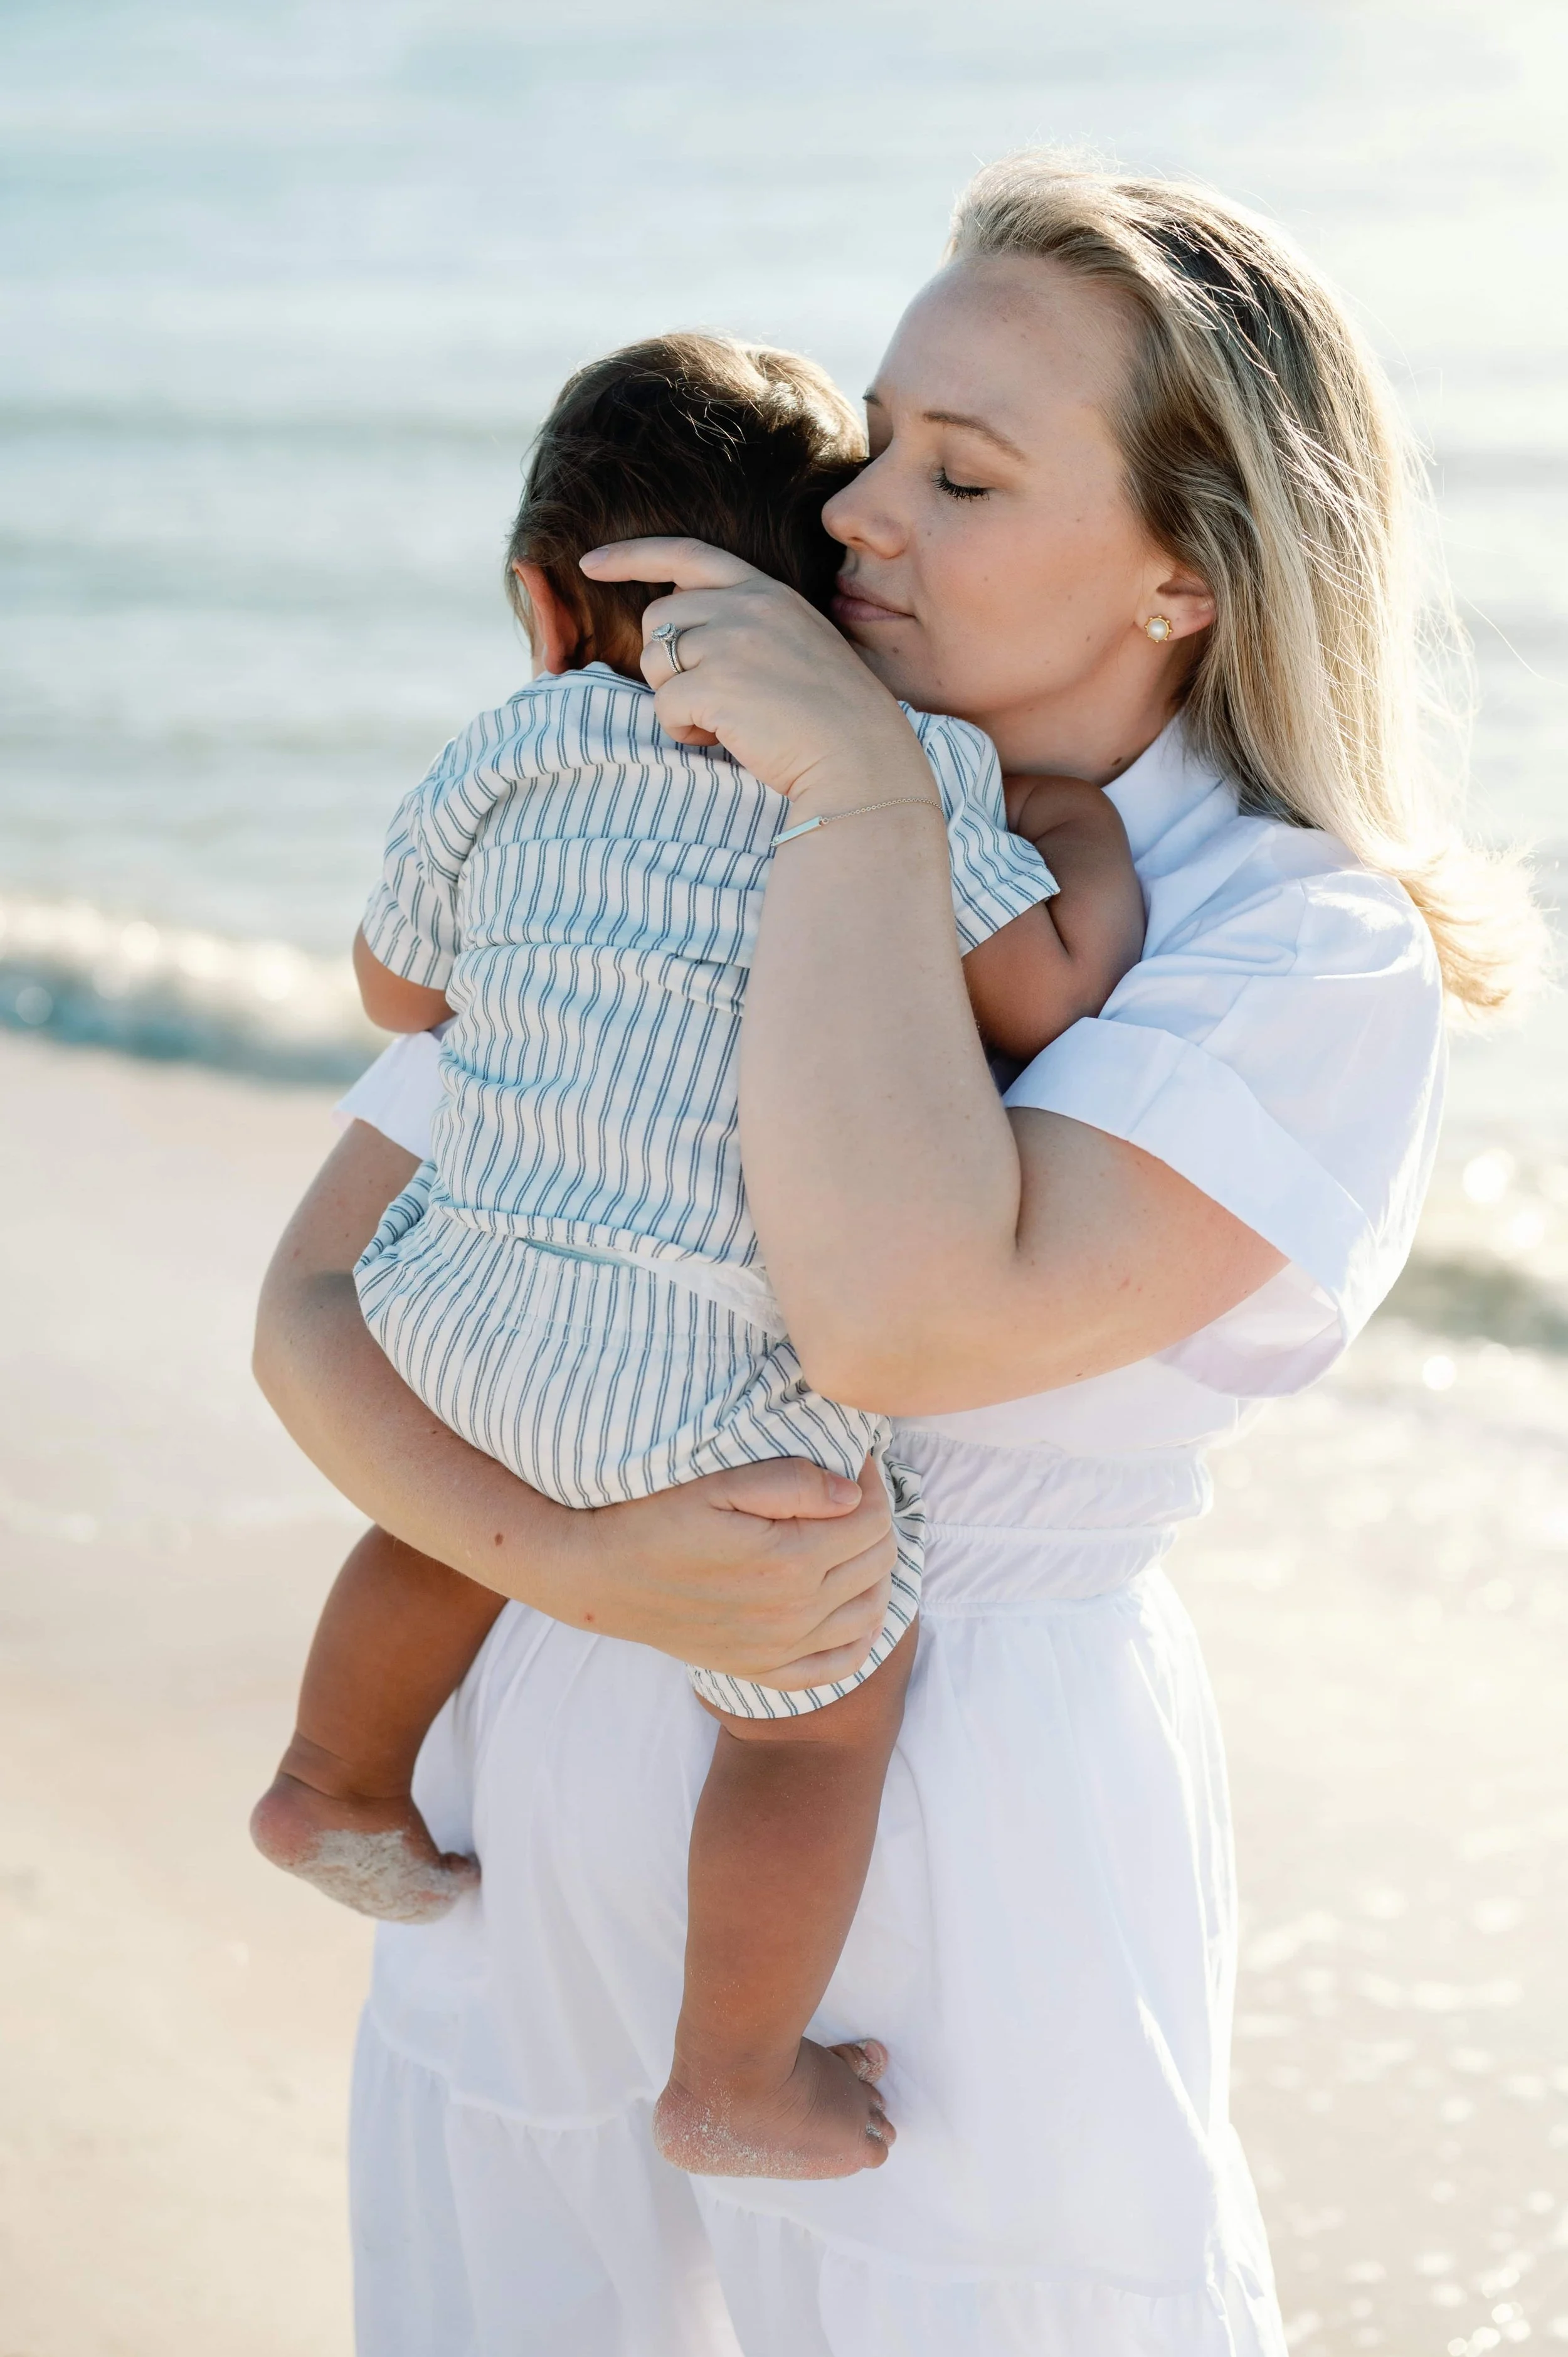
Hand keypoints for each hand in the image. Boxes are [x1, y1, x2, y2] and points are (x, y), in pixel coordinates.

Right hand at [560, 1453, 896, 1689]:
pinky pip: (838, 1665)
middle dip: (878, 1520)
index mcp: (790, 1562)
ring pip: (870, 1612)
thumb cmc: (654, 1518)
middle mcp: (795, 1614)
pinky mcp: (762, 1669)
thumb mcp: (717, 1483)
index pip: (872, 1520)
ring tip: (852, 1538)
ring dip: (875, 1572)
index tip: (855, 1462)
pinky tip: (852, 1605)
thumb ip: (790, 1483)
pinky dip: (861, 1635)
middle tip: (853, 1493)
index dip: (873, 1483)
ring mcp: (781, 1649)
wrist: (599, 1577)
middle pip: (878, 1563)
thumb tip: (853, 1494)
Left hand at [579, 538, 925, 808]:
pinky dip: (682, 730)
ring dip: (676, 698)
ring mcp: (730, 643)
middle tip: (707, 698)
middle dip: (665, 663)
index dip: (632, 556)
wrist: (862, 760)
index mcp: (767, 592)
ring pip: (654, 663)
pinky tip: (722, 738)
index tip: (592, 562)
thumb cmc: (833, 718)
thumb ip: (746, 624)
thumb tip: (678, 623)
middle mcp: (747, 606)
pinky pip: (663, 707)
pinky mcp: (715, 686)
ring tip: (723, 720)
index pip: (686, 554)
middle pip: (658, 618)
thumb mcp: (797, 644)